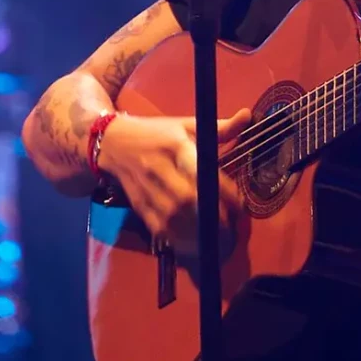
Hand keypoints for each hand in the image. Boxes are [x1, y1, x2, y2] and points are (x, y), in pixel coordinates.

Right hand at [98, 109, 250, 254]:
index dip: (224, 192)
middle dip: (213, 216)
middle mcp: (160, 169)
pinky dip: (179, 239)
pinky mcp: (139, 206)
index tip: (240, 203)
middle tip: (233, 227)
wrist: (113, 143)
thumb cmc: (157, 134)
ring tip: (219, 239)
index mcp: (175, 146)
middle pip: (188, 199)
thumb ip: (220, 128)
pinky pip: (160, 228)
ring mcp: (147, 190)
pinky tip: (196, 244)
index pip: (202, 172)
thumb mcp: (186, 125)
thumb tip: (247, 115)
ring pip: (173, 217)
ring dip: (198, 232)